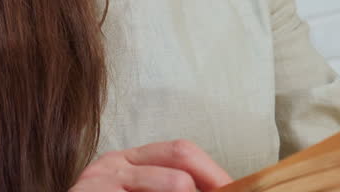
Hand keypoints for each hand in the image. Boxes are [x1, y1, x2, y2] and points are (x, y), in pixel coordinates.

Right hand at [69, 139, 233, 191]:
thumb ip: (169, 190)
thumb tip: (219, 191)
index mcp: (130, 162)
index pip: (182, 152)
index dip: (215, 173)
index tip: (237, 191)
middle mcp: (116, 161)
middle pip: (181, 154)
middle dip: (213, 179)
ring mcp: (102, 177)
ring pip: (176, 182)